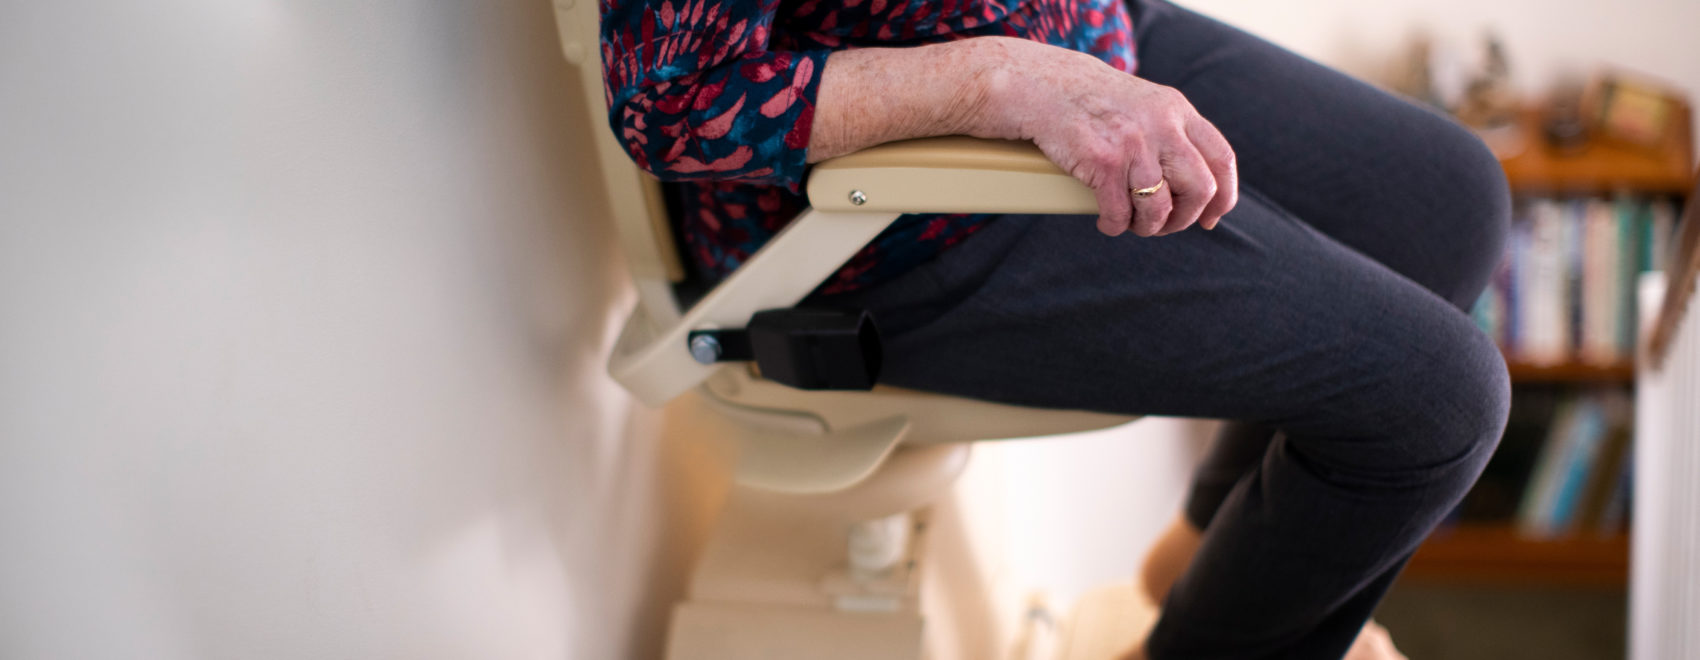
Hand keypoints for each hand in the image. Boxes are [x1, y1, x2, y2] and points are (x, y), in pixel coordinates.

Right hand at [974, 38, 1238, 236]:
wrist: (1043, 86)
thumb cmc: (1092, 103)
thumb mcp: (1145, 106)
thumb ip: (1172, 134)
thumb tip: (1195, 184)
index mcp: (1178, 110)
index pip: (1222, 160)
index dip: (1223, 197)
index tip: (1211, 218)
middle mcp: (1162, 125)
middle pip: (1199, 189)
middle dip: (1184, 218)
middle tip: (1164, 225)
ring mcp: (1133, 143)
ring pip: (1159, 208)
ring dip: (1147, 227)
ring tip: (1132, 224)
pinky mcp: (1102, 161)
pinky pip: (1119, 213)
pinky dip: (1114, 226)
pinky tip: (1107, 222)